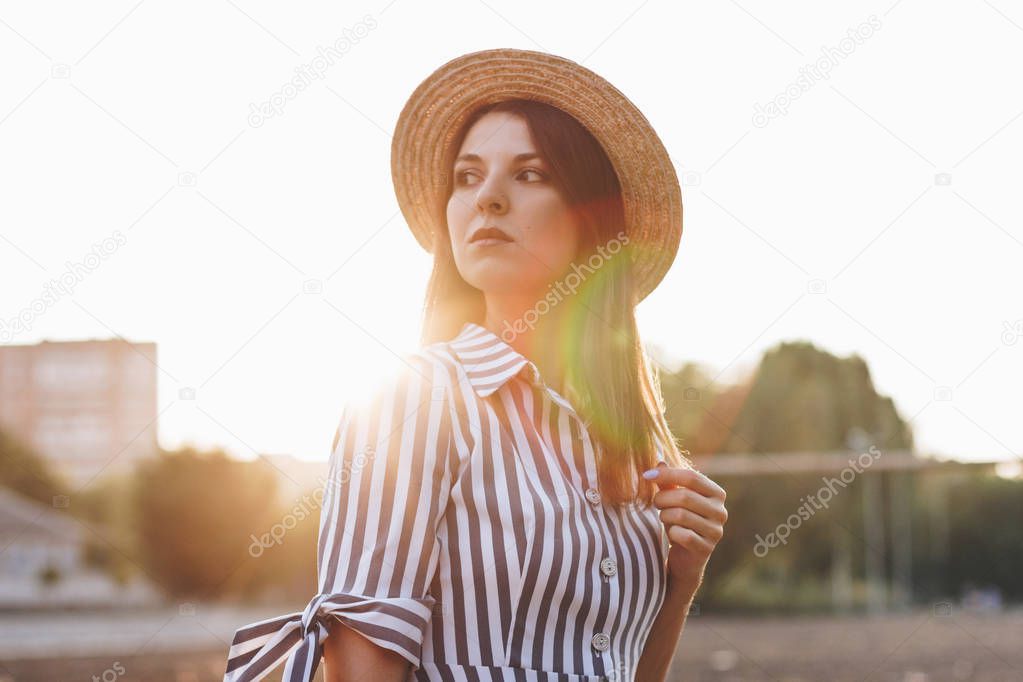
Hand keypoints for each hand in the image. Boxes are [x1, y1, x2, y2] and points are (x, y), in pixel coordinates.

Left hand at [645, 462, 727, 589]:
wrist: (686, 556)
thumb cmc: (680, 522)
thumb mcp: (674, 500)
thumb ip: (668, 482)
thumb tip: (659, 462)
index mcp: (716, 493)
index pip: (692, 477)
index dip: (668, 474)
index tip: (647, 475)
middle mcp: (720, 511)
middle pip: (685, 496)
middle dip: (663, 498)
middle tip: (656, 503)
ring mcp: (716, 531)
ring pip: (681, 515)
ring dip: (665, 516)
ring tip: (664, 518)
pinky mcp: (707, 548)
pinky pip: (683, 535)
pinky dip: (672, 533)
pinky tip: (672, 534)